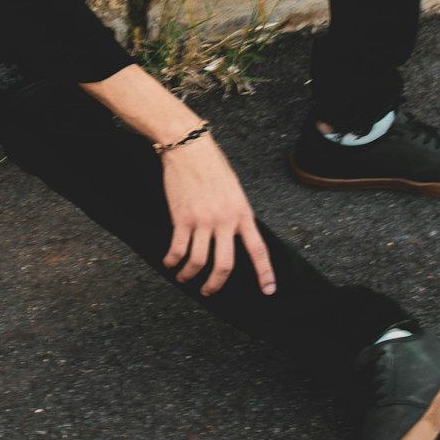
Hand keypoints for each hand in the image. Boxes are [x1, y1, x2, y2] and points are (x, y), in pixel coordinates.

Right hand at [160, 133, 276, 296]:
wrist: (189, 147)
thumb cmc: (212, 165)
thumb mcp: (234, 190)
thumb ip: (236, 214)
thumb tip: (235, 235)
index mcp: (242, 213)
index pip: (258, 249)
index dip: (264, 273)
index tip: (269, 290)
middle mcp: (224, 220)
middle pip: (224, 265)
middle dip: (216, 284)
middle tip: (210, 291)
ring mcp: (202, 221)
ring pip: (198, 262)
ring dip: (189, 275)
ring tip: (184, 277)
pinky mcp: (182, 219)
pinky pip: (177, 249)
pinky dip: (172, 261)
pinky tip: (170, 263)